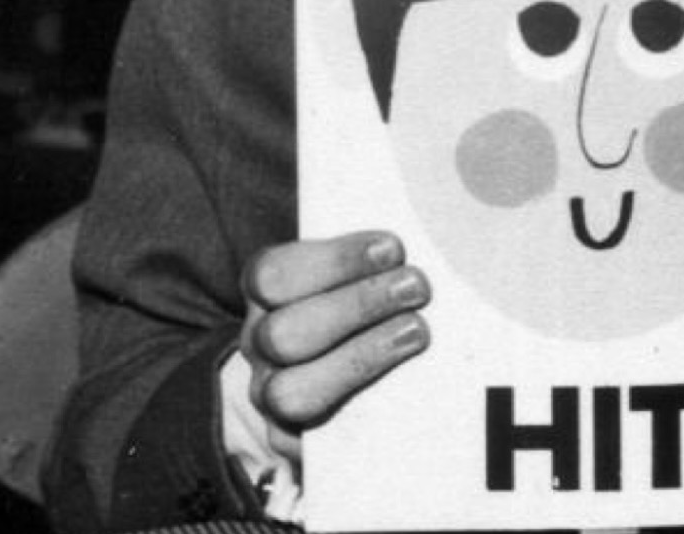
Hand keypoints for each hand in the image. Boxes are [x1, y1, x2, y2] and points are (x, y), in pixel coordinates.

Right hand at [239, 230, 431, 462]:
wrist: (337, 368)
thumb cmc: (357, 296)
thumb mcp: (355, 266)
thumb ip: (374, 255)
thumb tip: (422, 241)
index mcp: (267, 291)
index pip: (274, 274)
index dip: (334, 261)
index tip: (393, 249)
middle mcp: (261, 343)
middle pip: (285, 334)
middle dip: (358, 307)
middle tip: (416, 287)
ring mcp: (269, 396)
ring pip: (292, 391)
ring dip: (362, 357)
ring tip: (416, 332)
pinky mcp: (290, 440)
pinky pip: (309, 442)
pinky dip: (357, 411)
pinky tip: (399, 390)